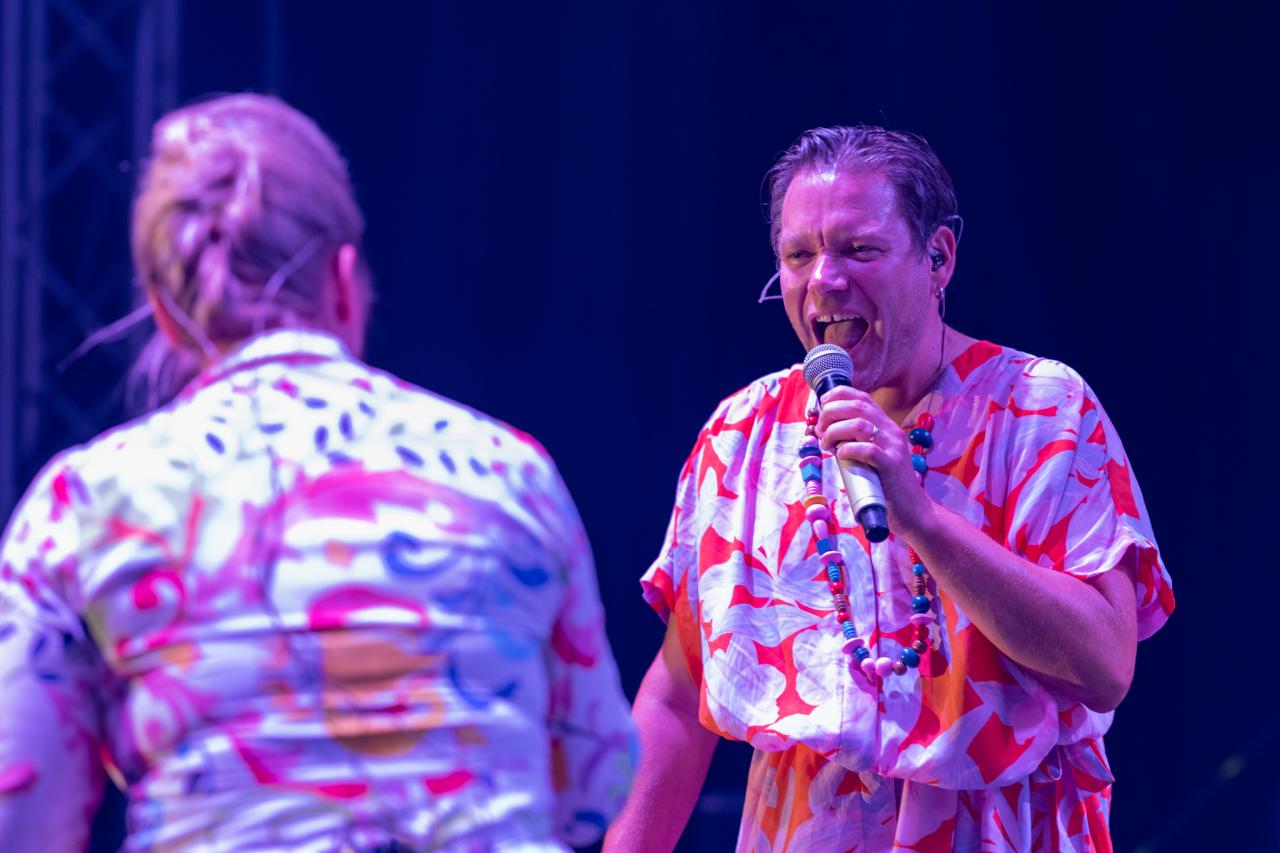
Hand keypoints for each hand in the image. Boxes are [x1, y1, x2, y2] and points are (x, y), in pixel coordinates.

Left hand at [814, 386, 935, 539]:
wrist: (912, 510)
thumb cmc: (886, 484)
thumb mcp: (871, 455)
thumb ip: (856, 441)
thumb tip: (826, 433)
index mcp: (886, 426)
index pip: (861, 397)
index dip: (837, 396)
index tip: (822, 406)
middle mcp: (891, 431)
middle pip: (857, 406)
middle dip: (830, 414)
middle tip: (821, 432)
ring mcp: (893, 447)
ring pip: (859, 425)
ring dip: (835, 431)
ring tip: (827, 446)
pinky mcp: (891, 466)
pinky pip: (867, 450)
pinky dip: (848, 450)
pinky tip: (840, 456)